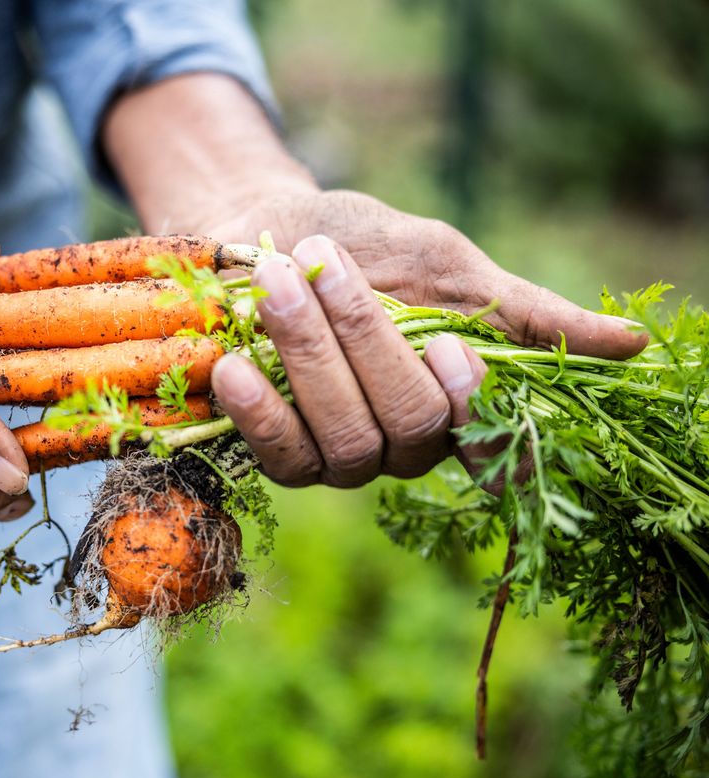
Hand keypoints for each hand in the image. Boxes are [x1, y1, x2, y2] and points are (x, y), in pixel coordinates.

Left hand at [105, 73, 645, 487]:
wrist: (255, 231)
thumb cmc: (356, 244)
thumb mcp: (441, 262)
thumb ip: (518, 310)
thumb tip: (631, 344)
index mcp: (455, 398)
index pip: (493, 444)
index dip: (475, 406)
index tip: (449, 345)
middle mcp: (404, 442)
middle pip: (411, 426)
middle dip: (366, 341)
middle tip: (325, 266)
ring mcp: (341, 457)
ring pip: (346, 440)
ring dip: (309, 359)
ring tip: (276, 287)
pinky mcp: (279, 456)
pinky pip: (279, 457)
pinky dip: (259, 412)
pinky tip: (235, 368)